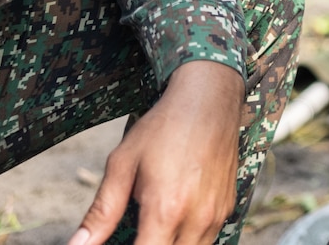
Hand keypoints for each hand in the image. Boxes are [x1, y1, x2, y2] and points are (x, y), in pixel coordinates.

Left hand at [68, 59, 245, 244]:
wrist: (210, 98)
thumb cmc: (164, 127)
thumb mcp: (123, 164)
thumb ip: (101, 212)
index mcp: (165, 210)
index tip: (120, 241)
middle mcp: (196, 219)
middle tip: (135, 232)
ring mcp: (216, 215)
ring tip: (152, 229)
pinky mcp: (227, 207)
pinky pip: (207, 239)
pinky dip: (188, 240)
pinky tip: (173, 222)